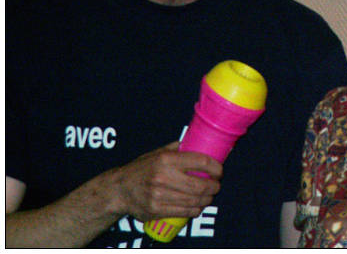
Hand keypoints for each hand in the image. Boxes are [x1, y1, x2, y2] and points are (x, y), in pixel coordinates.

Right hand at [105, 142, 222, 221]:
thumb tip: (198, 142)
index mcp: (166, 159)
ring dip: (207, 199)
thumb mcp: (157, 153)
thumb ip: (177, 149)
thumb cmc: (141, 169)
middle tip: (216, 185)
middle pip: (200, 185)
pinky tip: (198, 206)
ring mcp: (159, 195)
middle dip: (214, 186)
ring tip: (209, 195)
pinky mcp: (156, 210)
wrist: (119, 189)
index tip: (219, 170)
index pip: (201, 162)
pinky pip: (184, 212)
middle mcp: (163, 177)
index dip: (216, 167)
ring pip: (194, 200)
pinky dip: (196, 210)